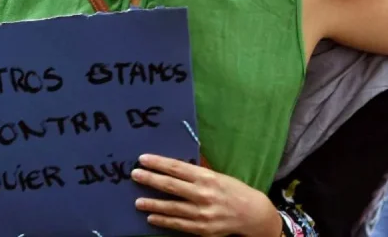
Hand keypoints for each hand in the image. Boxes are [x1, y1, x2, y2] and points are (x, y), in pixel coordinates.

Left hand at [132, 154, 281, 236]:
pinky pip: (179, 224)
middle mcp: (203, 194)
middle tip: (134, 175)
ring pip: (172, 208)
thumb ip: (196, 173)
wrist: (252, 214)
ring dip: (153, 204)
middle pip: (171, 186)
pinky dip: (164, 221)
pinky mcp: (202, 228)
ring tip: (137, 202)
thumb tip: (173, 167)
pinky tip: (151, 218)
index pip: (177, 168)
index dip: (158, 163)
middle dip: (151, 179)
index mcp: (206, 177)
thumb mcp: (217, 176)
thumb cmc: (232, 190)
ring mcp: (202, 213)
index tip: (143, 159)